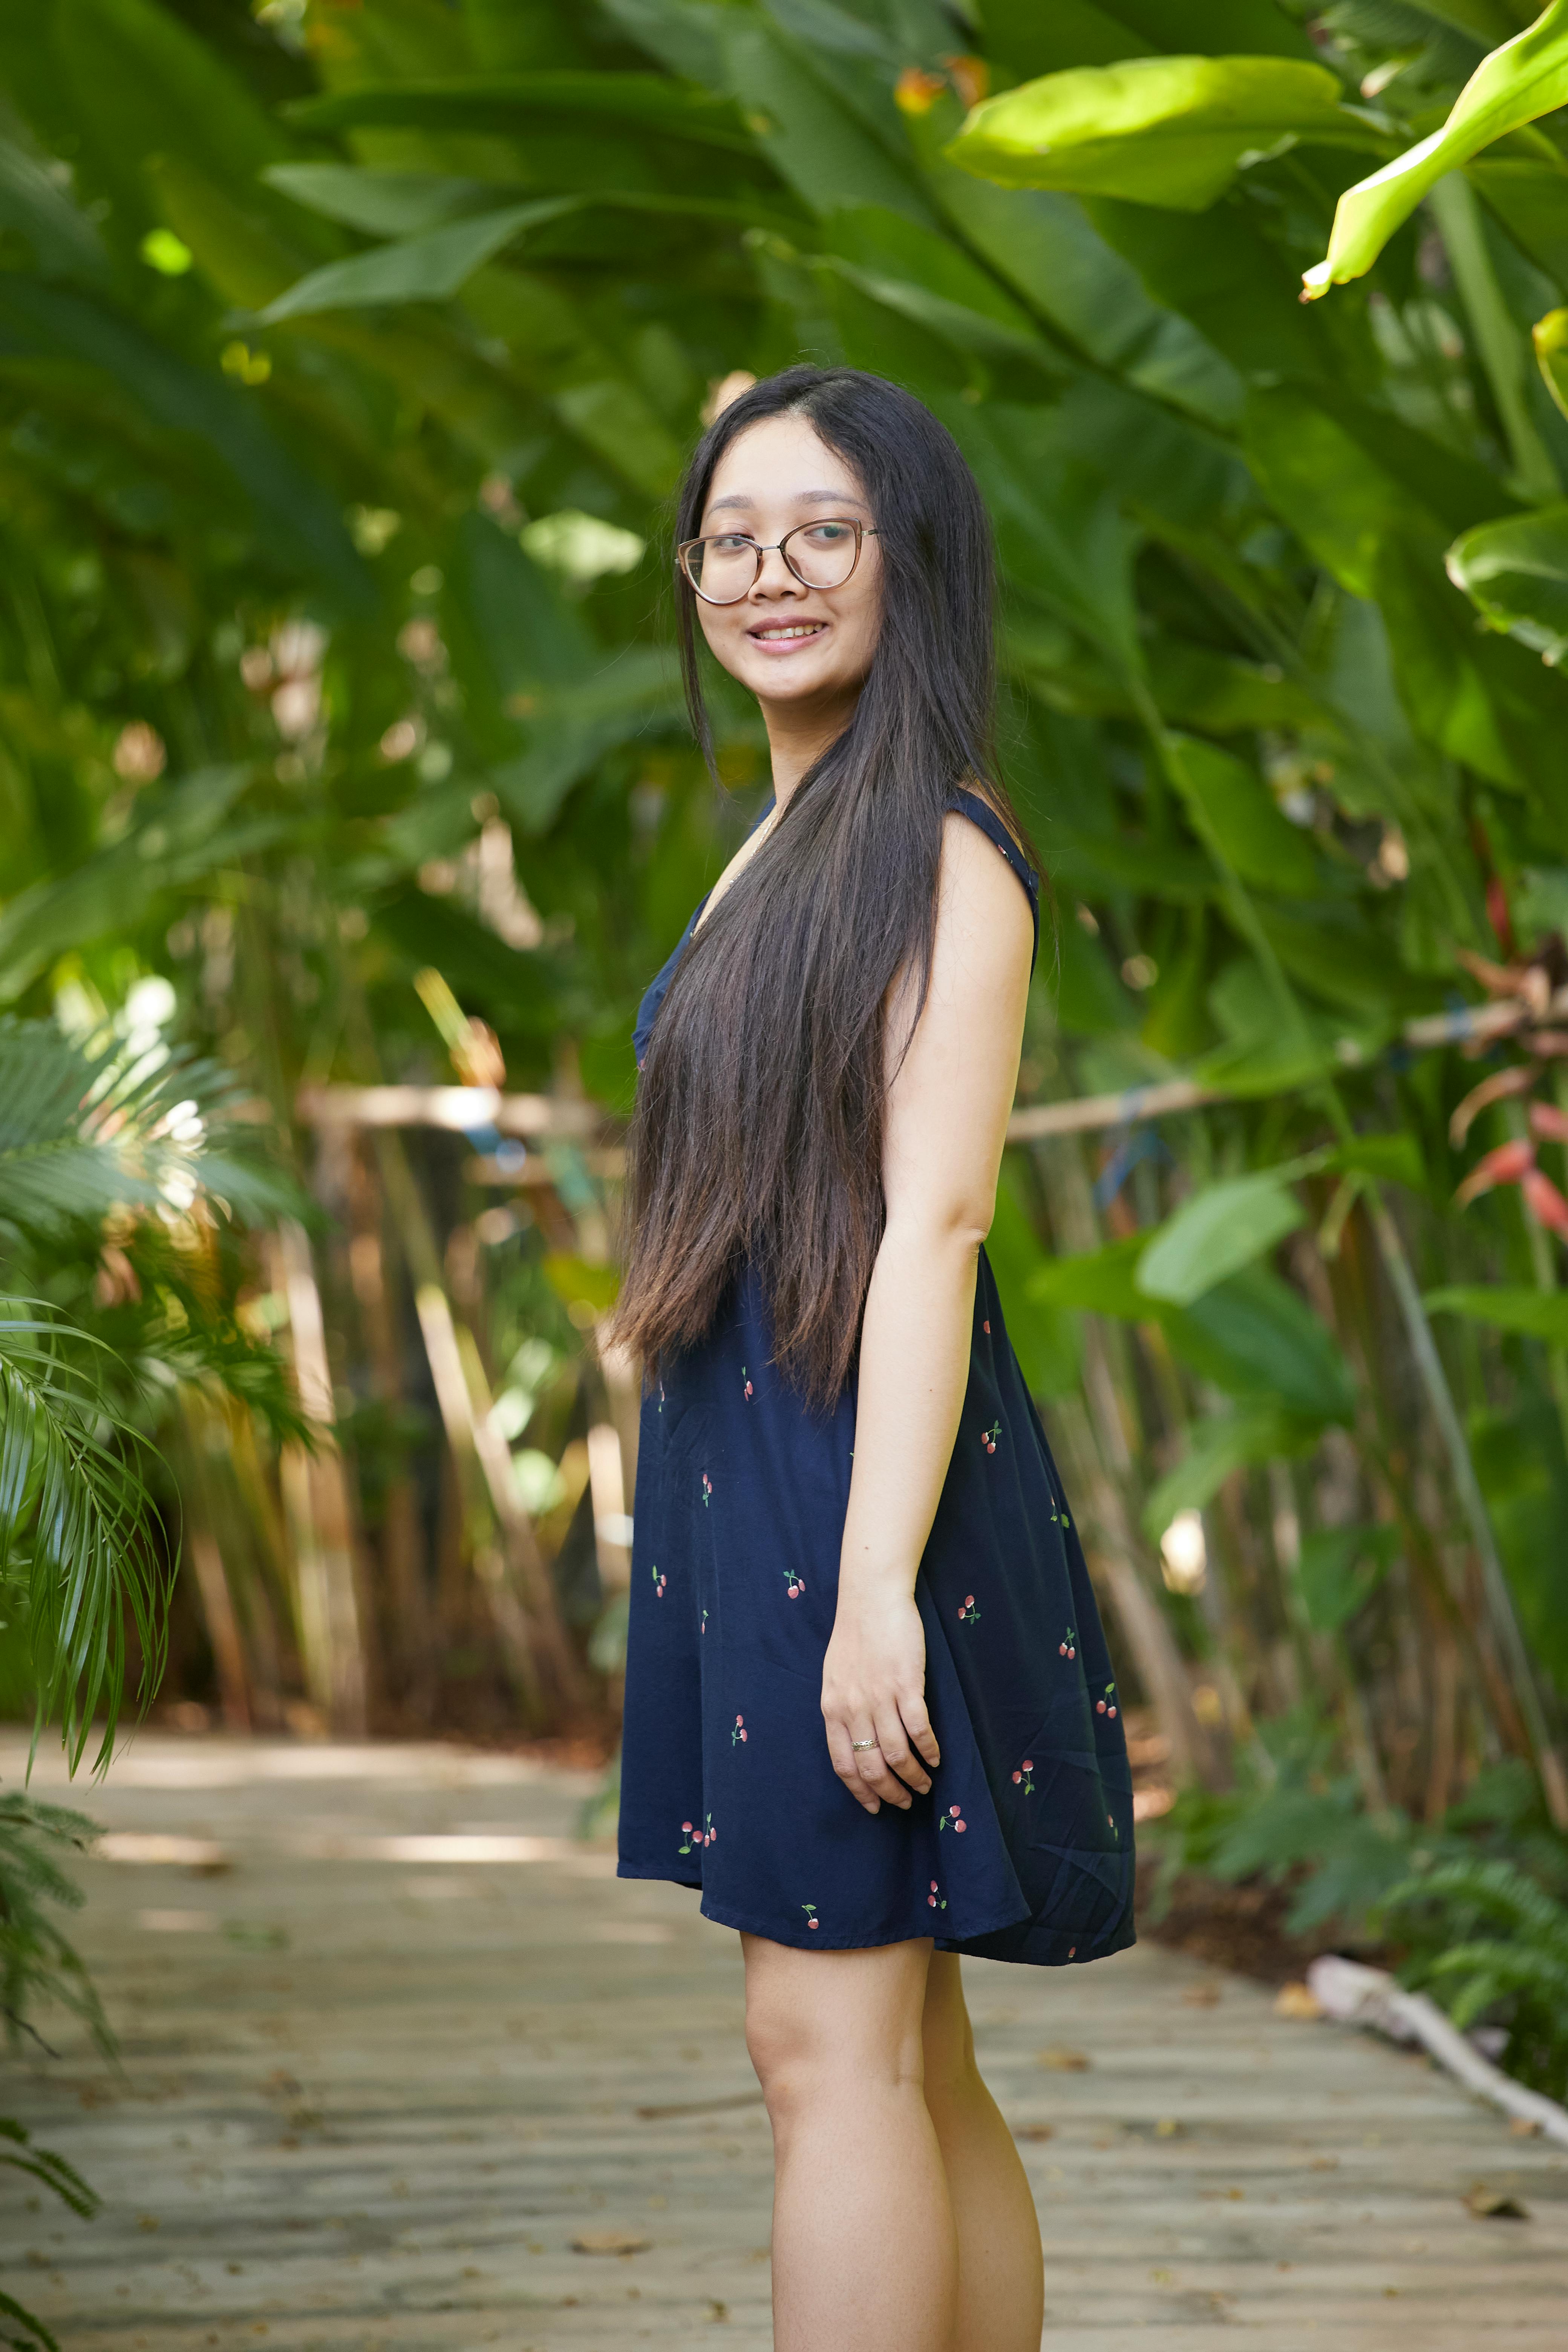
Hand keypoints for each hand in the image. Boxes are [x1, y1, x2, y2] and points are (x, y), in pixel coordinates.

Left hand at [821, 1586, 940, 1813]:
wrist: (871, 1598)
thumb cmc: (855, 1636)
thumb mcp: (835, 1678)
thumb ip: (842, 1710)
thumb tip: (854, 1741)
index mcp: (832, 1709)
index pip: (843, 1764)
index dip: (860, 1791)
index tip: (875, 1807)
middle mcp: (853, 1708)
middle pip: (871, 1766)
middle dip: (890, 1792)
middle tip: (906, 1802)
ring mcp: (880, 1697)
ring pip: (897, 1754)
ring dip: (914, 1776)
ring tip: (925, 1785)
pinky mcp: (906, 1684)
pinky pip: (918, 1729)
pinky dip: (929, 1750)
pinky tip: (936, 1758)